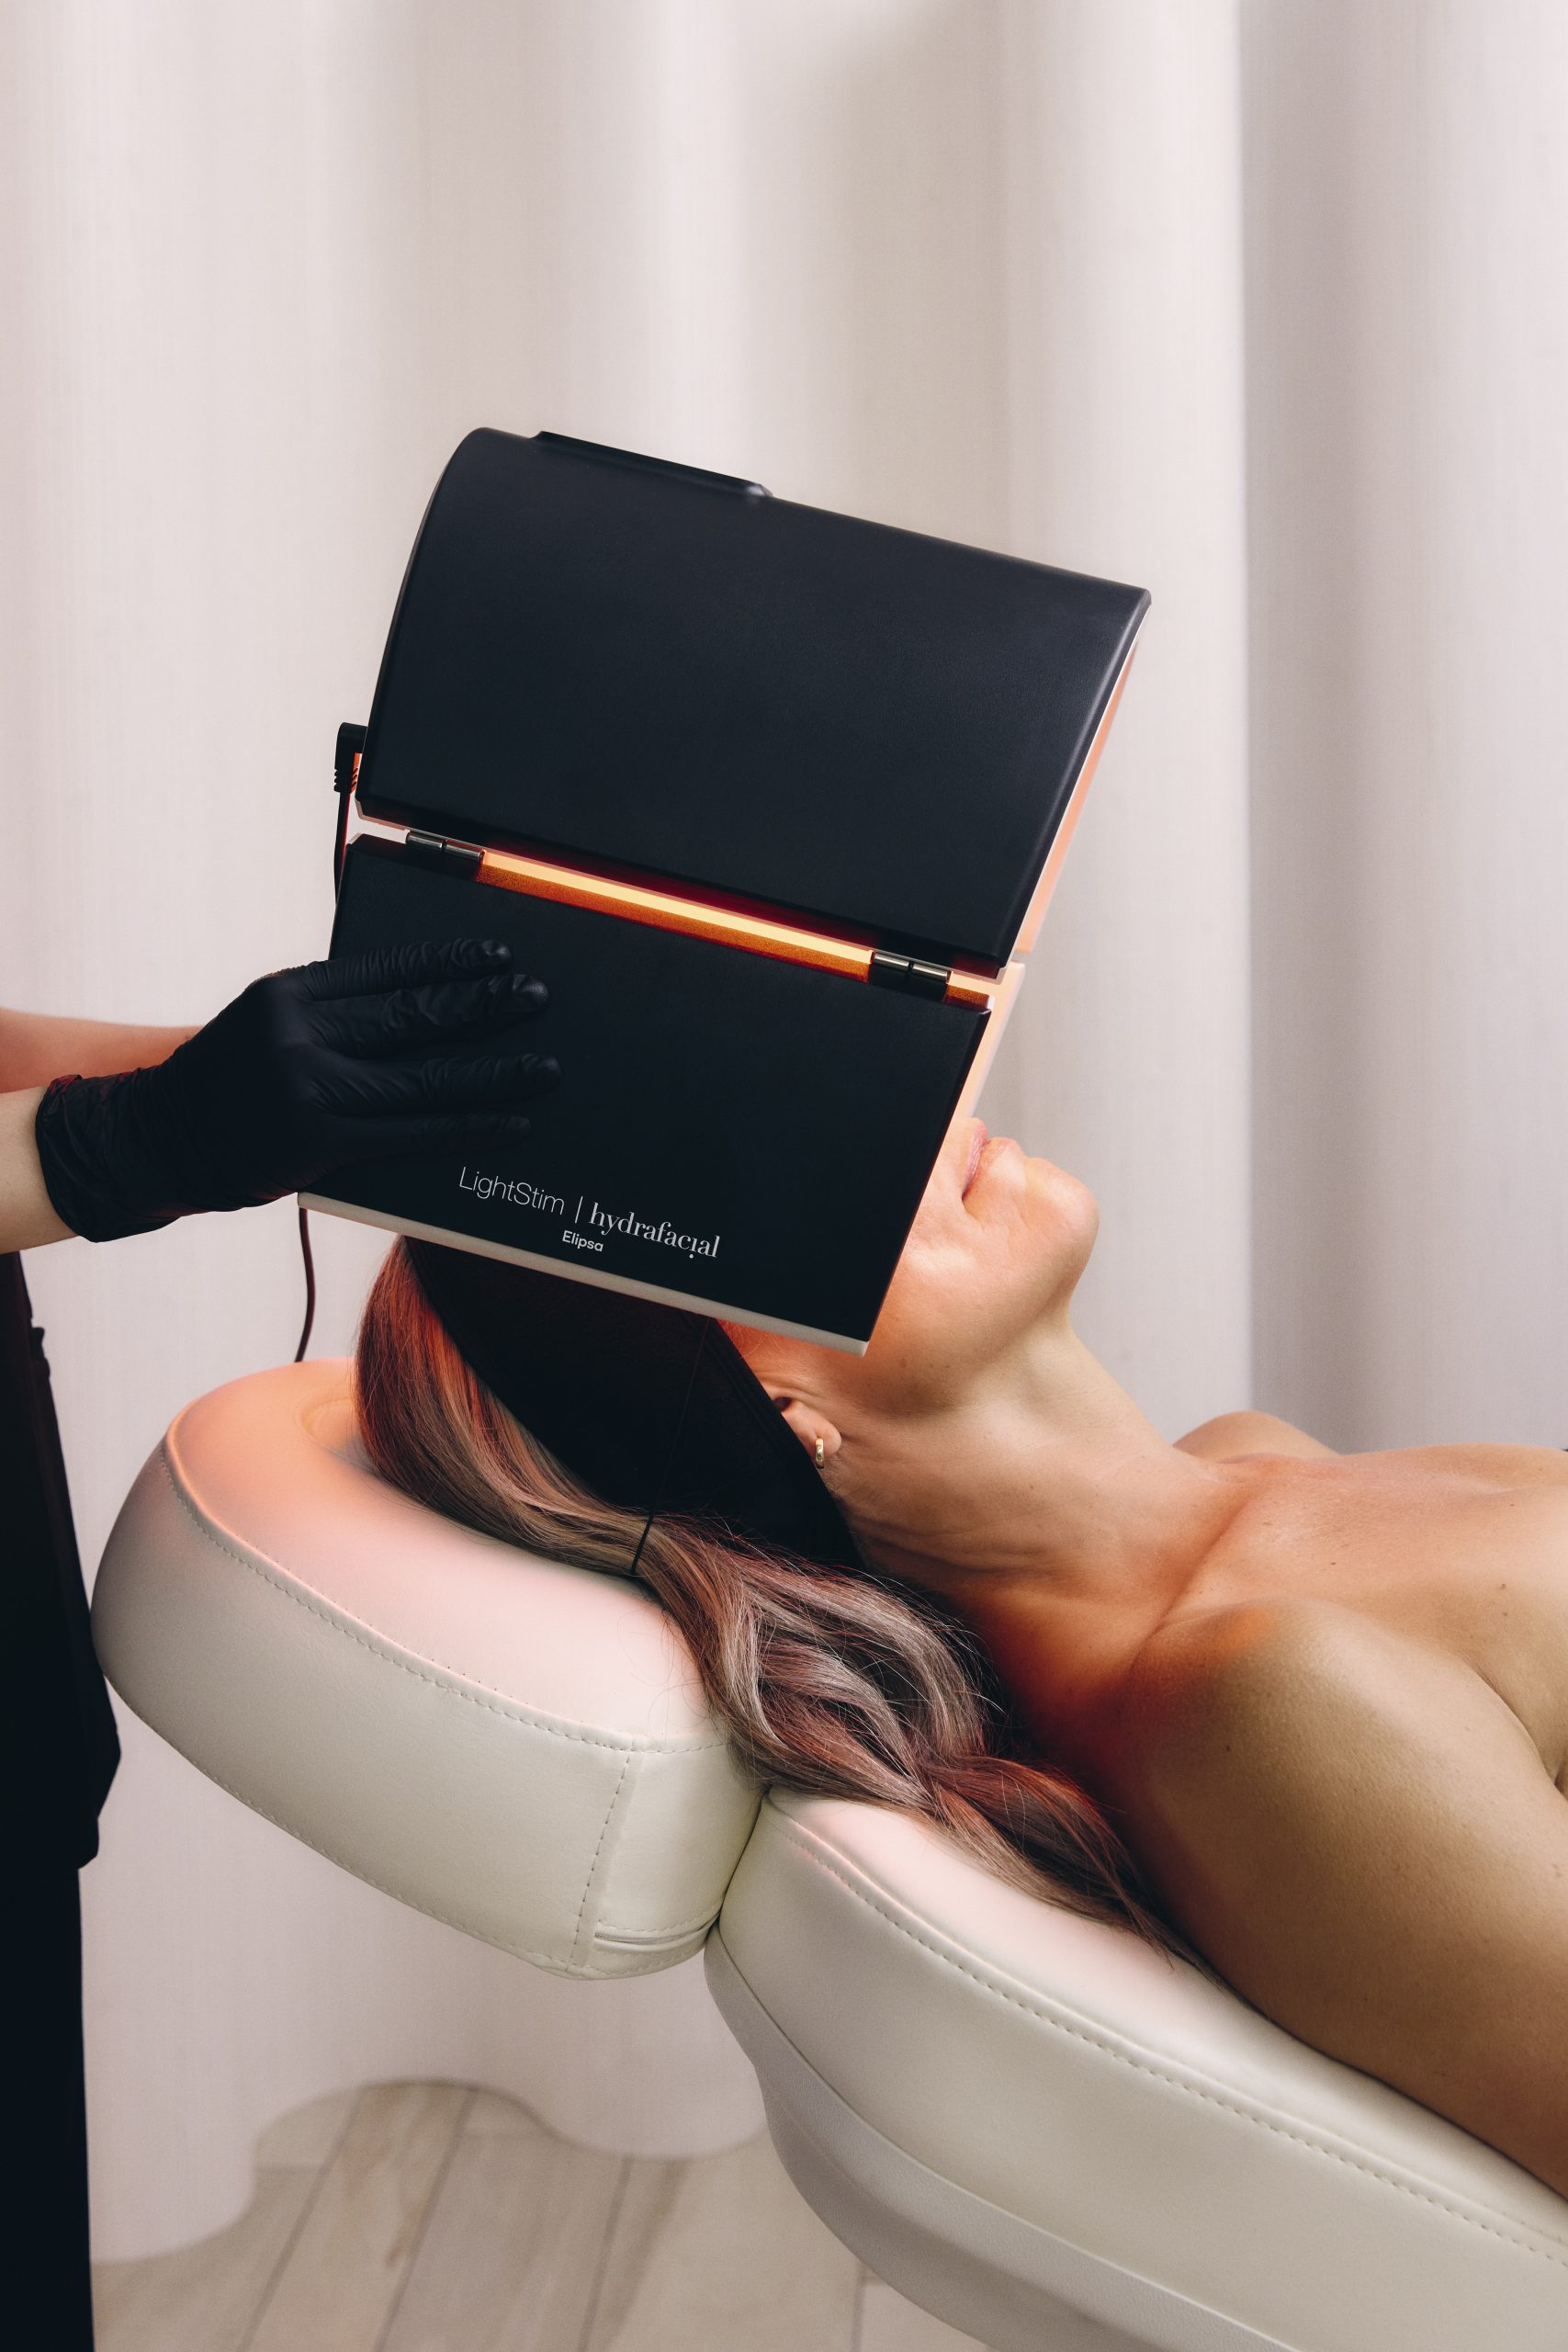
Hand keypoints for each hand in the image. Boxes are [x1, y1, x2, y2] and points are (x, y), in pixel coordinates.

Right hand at [33, 939, 558, 1240]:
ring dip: (493, 1072)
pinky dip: (467, 1127)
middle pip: (413, 1016)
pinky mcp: (319, 1142)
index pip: (386, 970)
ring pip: (423, 1076)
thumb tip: (421, 1000)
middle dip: (483, 1006)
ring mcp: (309, 1088)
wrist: (159, 1138)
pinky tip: (508, 1121)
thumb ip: (331, 1010)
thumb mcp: (265, 1022)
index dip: (448, 964)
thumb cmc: (223, 1080)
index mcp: (288, 991)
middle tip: (535, 997)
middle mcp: (299, 1033)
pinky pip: (412, 1133)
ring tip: (544, 1065)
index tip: (496, 958)